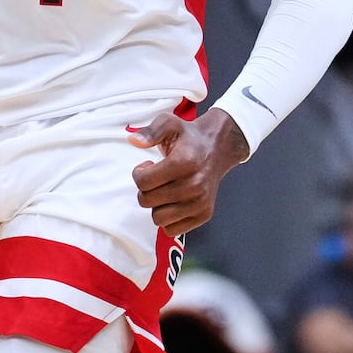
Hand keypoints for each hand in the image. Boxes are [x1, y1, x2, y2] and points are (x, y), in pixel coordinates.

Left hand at [130, 108, 249, 236]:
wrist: (218, 147)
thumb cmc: (189, 137)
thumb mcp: (169, 123)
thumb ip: (150, 131)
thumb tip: (134, 140)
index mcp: (184, 162)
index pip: (143, 182)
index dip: (139, 173)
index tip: (147, 166)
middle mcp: (194, 185)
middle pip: (147, 201)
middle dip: (146, 189)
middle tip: (157, 177)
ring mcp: (201, 202)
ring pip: (158, 219)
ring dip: (156, 205)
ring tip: (165, 189)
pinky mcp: (204, 214)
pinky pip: (172, 229)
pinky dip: (169, 218)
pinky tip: (174, 200)